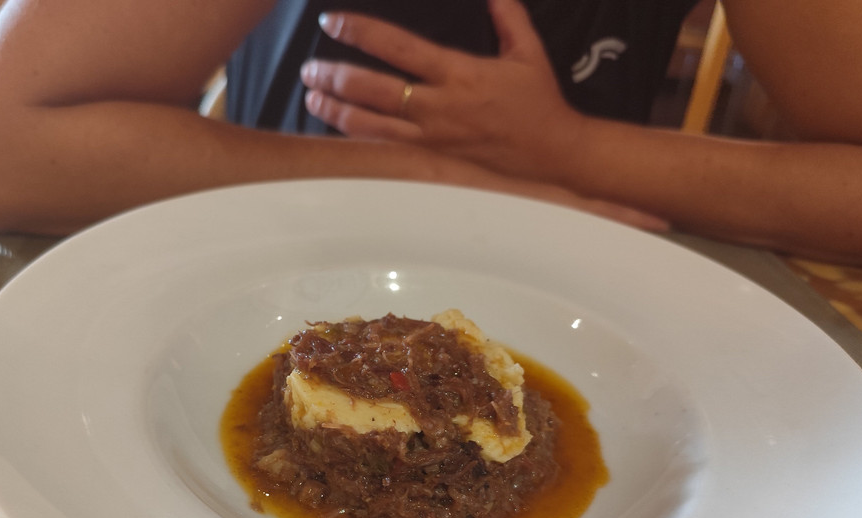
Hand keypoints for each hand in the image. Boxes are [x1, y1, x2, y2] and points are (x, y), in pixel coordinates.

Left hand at [300, 0, 584, 182]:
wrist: (552, 152)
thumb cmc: (539, 102)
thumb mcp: (527, 51)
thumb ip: (507, 15)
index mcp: (459, 73)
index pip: (398, 48)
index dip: (361, 33)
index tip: (333, 23)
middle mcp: (439, 107)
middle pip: (373, 91)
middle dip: (335, 77)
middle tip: (309, 67)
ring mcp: (432, 137)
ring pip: (372, 126)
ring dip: (337, 112)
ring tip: (312, 98)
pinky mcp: (432, 159)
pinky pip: (387, 149)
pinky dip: (357, 138)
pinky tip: (338, 129)